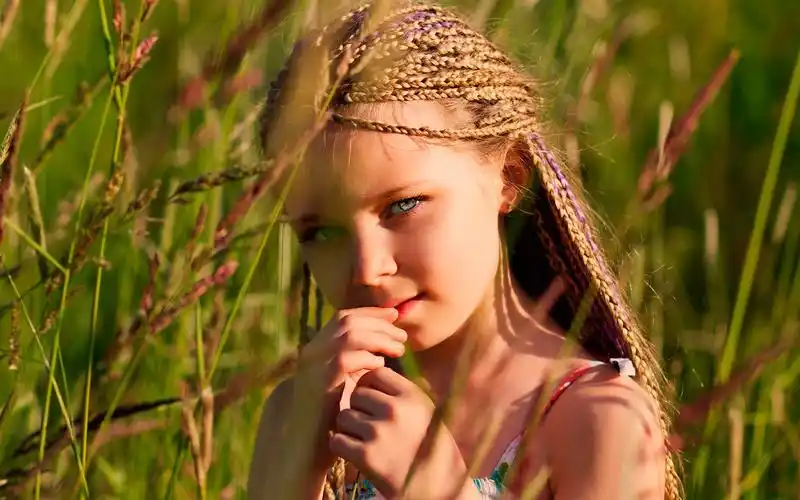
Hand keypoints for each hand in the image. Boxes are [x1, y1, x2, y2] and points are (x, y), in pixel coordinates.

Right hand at [294, 308, 406, 471]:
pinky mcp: (320, 381)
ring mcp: (314, 365)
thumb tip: (384, 345)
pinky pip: (346, 358)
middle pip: (348, 321)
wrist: (305, 443)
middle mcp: (313, 351)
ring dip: (378, 338)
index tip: (394, 316)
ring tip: (398, 348)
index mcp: (317, 348)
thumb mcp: (345, 381)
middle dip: (379, 323)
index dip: (370, 313)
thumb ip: (358, 361)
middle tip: (402, 335)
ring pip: (349, 335)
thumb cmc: (330, 414)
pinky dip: (367, 357)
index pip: (344, 317)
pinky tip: (381, 364)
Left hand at [330, 367, 473, 498]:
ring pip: (344, 416)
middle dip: (358, 408)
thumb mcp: (427, 413)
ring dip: (349, 429)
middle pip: (357, 394)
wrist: (438, 490)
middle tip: (368, 426)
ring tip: (364, 441)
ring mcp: (379, 432)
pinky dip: (343, 448)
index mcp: (412, 396)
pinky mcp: (366, 456)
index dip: (369, 386)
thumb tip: (377, 371)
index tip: (371, 400)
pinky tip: (356, 455)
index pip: (376, 374)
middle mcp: (395, 409)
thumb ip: (404, 392)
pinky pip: (337, 440)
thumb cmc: (433, 451)